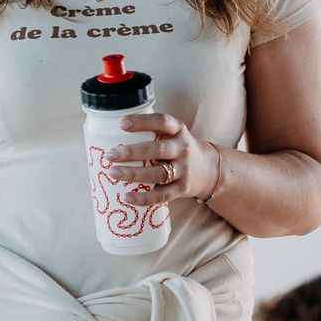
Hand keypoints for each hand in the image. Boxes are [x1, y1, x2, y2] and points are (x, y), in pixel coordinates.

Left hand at [106, 112, 220, 206]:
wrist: (210, 170)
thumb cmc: (180, 149)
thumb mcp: (173, 134)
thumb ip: (152, 132)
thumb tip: (111, 132)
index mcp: (178, 131)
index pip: (162, 122)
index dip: (143, 122)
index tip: (122, 124)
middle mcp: (182, 149)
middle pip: (157, 150)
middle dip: (131, 152)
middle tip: (110, 154)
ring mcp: (184, 170)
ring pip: (157, 173)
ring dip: (133, 174)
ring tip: (112, 173)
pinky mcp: (182, 189)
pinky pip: (161, 195)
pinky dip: (143, 198)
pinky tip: (127, 197)